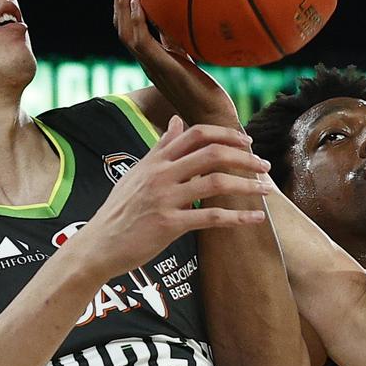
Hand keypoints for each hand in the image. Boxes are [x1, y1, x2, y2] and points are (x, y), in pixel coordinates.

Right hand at [78, 115, 272, 274]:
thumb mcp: (137, 172)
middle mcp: (160, 174)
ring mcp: (164, 198)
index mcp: (155, 160)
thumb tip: (176, 120)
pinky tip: (255, 218)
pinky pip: (210, 217)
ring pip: (215, 182)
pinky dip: (238, 217)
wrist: (98, 245)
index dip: (226, 134)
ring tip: (266, 189)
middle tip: (264, 164)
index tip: (247, 143)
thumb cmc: (120, 211)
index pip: (196, 133)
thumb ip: (161, 147)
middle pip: (211, 153)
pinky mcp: (168, 224)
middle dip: (244, 157)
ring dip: (247, 184)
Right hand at [113, 0, 239, 126]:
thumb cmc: (205, 93)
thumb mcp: (189, 58)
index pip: (129, 25)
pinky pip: (142, 44)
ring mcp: (153, 65)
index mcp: (151, 56)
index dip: (123, 1)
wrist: (212, 119)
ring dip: (123, 3)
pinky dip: (137, 22)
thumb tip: (177, 16)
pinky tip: (137, 3)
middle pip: (121, 23)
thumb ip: (179, 40)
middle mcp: (147, 60)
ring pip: (126, 31)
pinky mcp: (164, 69)